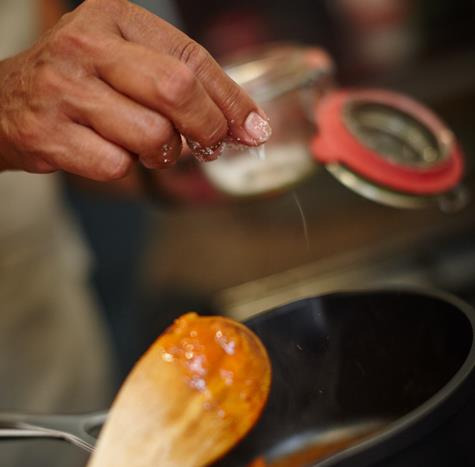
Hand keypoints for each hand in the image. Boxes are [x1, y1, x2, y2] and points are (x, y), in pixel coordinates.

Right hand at [0, 0, 271, 180]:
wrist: (8, 102)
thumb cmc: (83, 84)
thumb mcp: (131, 64)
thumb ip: (186, 86)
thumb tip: (247, 125)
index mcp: (116, 18)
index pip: (192, 59)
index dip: (232, 99)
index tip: (254, 128)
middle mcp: (87, 45)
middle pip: (177, 91)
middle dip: (206, 127)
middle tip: (209, 143)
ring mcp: (64, 88)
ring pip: (152, 136)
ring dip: (162, 153)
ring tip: (145, 144)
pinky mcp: (49, 133)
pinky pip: (118, 165)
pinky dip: (126, 168)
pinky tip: (107, 151)